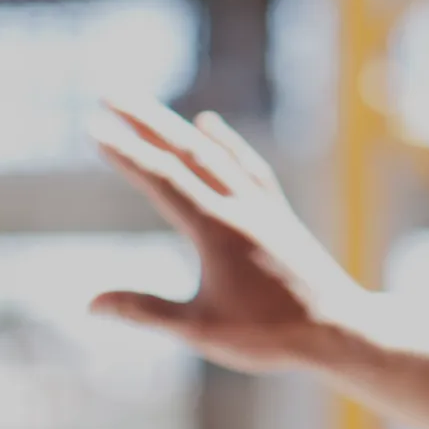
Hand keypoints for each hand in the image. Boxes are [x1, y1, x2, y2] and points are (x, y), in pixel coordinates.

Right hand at [90, 100, 368, 372]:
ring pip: (213, 153)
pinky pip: (245, 164)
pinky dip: (224, 142)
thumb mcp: (200, 329)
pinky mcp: (277, 213)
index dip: (126, 153)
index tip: (94, 128)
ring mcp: (261, 206)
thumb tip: (89, 303)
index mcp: (217, 229)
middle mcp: (240, 206)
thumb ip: (145, 311)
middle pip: (186, 151)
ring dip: (176, 128)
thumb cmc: (269, 335)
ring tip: (146, 107)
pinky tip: (209, 126)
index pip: (162, 179)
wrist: (339, 328)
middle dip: (144, 120)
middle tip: (109, 93)